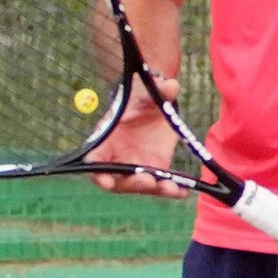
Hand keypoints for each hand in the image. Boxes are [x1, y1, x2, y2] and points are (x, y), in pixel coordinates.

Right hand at [86, 76, 185, 197]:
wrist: (153, 102)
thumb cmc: (140, 96)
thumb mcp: (147, 91)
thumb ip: (157, 89)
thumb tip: (171, 86)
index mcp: (107, 138)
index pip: (95, 160)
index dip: (97, 173)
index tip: (106, 181)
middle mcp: (118, 157)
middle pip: (119, 180)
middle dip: (132, 184)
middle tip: (149, 180)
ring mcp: (136, 165)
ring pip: (141, 185)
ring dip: (154, 189)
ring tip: (171, 188)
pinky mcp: (154, 168)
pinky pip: (160, 184)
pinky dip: (170, 190)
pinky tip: (183, 191)